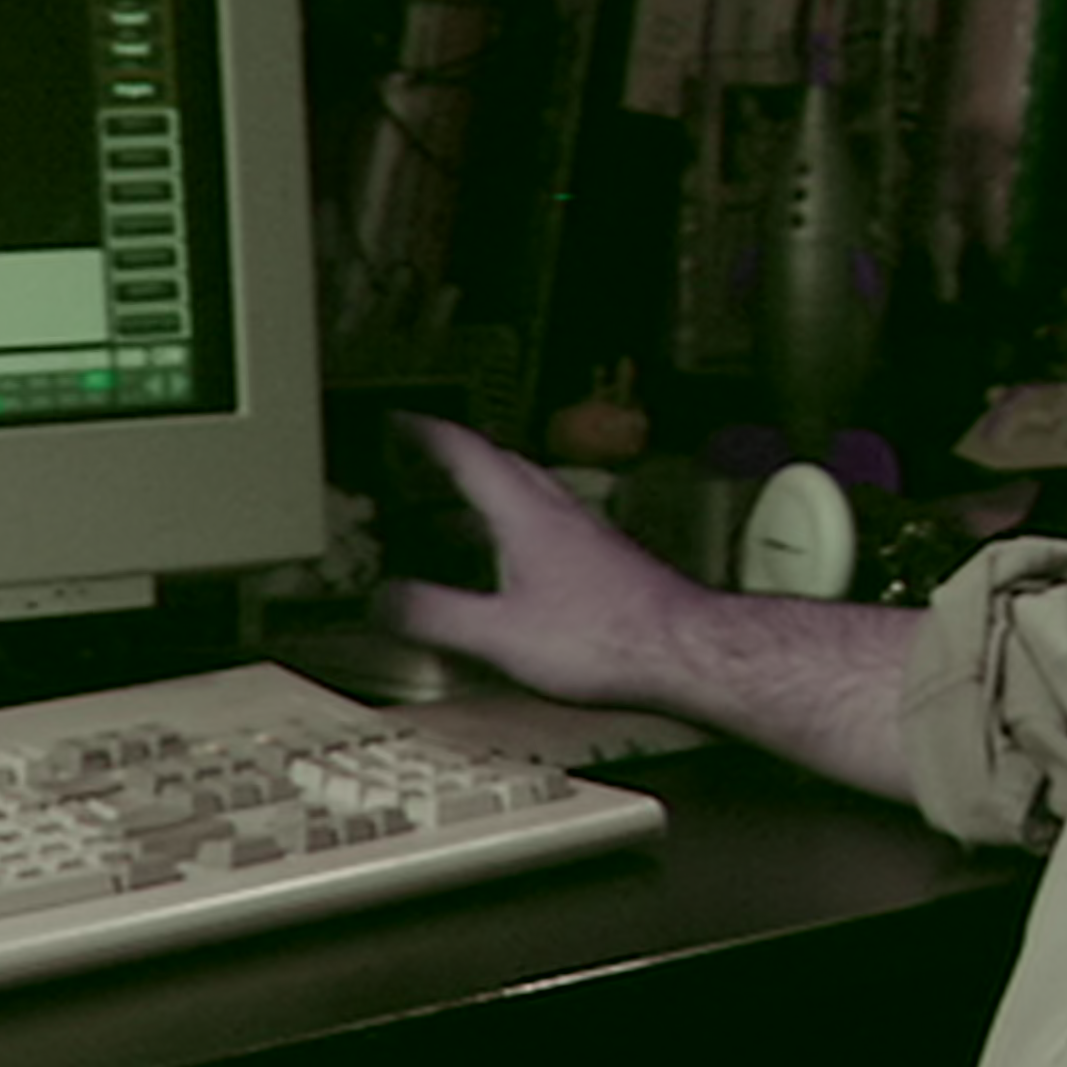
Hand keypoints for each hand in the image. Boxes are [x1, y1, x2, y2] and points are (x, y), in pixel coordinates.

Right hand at [370, 414, 710, 710]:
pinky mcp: (605, 561)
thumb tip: (384, 600)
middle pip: (502, 465)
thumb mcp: (501, 634)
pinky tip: (515, 560)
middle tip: (425, 456)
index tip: (399, 418)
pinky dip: (517, 527)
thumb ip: (438, 615)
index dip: (428, 434)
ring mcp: (586, 534)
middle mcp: (558, 512)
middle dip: (458, 457)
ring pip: (529, 494)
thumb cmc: (605, 637)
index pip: (469, 454)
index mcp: (526, 515)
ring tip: (456, 509)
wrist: (683, 648)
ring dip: (489, 492)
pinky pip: (549, 524)